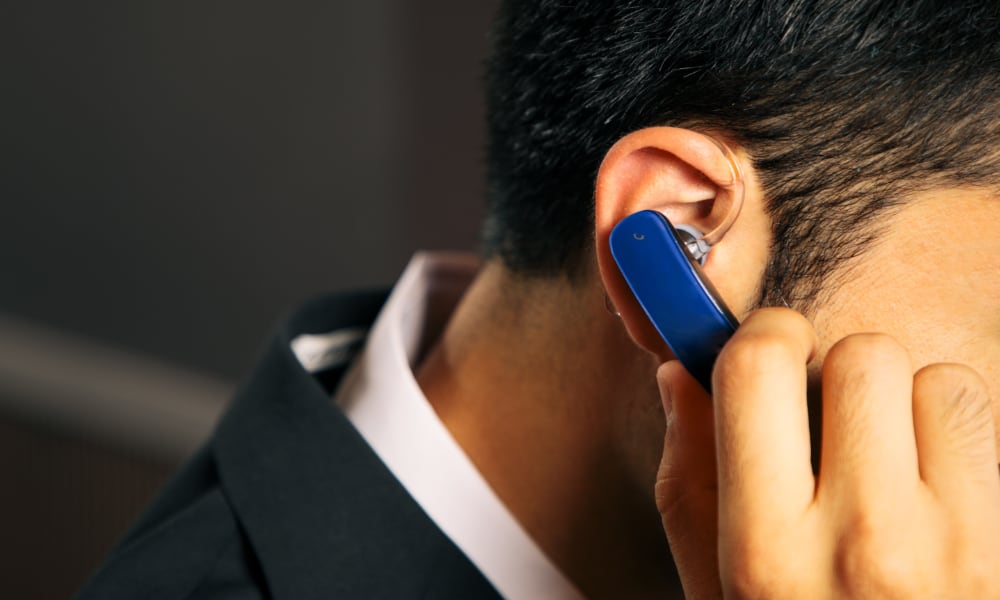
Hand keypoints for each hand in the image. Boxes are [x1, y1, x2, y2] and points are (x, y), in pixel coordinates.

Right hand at [655, 308, 999, 598]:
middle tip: (832, 420)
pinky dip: (963, 443)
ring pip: (938, 381)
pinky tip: (943, 499)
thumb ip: (689, 480)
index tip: (768, 350)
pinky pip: (990, 428)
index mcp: (765, 552)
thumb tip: (677, 373)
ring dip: (912, 406)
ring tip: (894, 469)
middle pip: (860, 354)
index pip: (758, 366)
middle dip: (840, 370)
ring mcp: (958, 553)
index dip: (762, 338)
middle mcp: (864, 546)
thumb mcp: (716, 595)